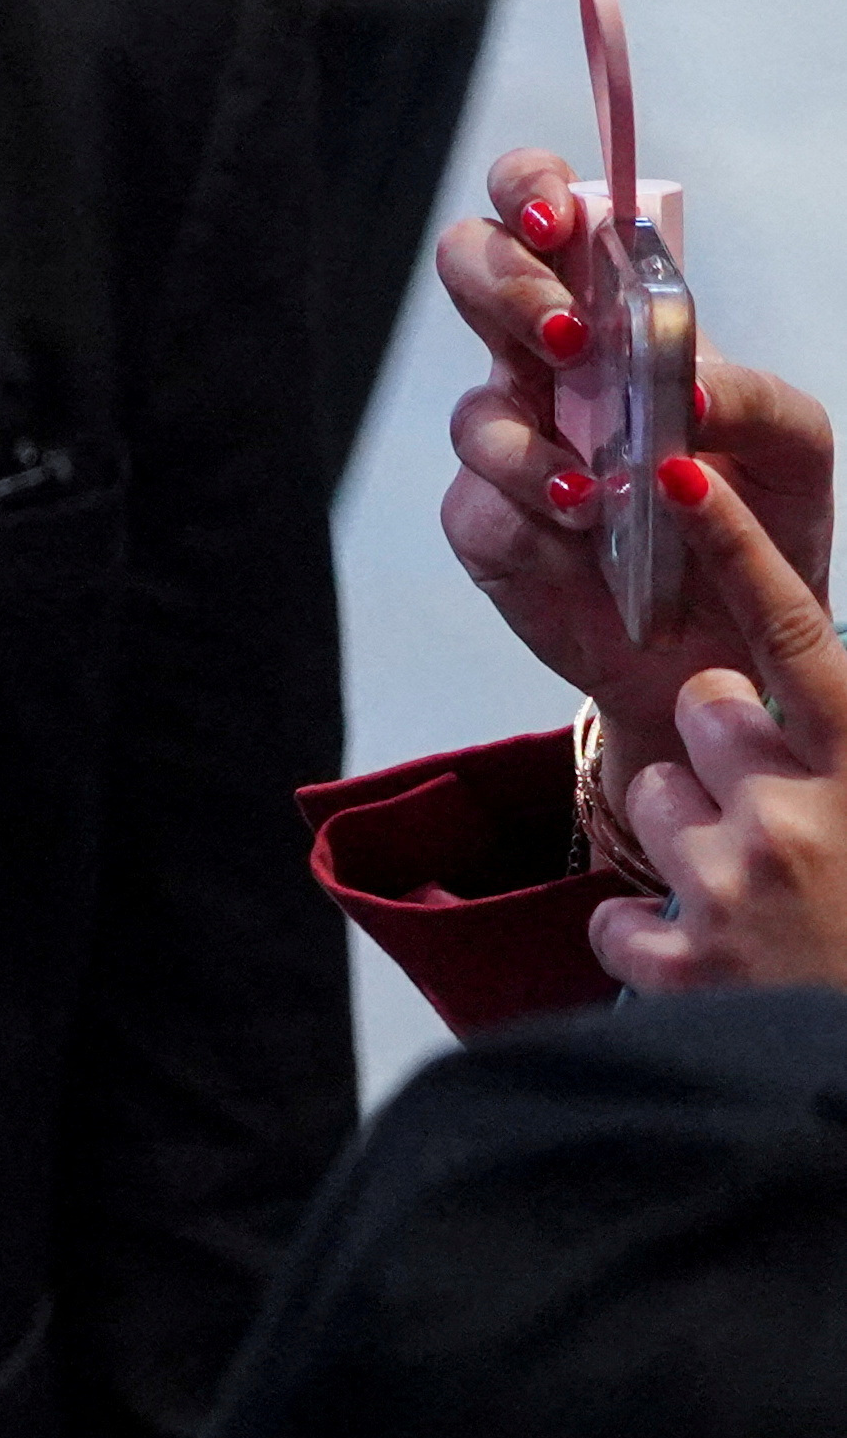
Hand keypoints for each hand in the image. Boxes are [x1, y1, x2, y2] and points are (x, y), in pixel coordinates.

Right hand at [438, 148, 834, 781]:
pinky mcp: (486, 521)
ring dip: (536, 440)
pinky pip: (481, 501)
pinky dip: (534, 513)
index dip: (531, 192)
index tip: (562, 222)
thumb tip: (685, 380)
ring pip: (474, 408)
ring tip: (599, 484)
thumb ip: (751, 393)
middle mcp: (545, 365)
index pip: (544, 214)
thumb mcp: (793, 444)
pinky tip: (582, 527)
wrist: (725, 643)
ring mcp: (509, 442)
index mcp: (613, 312)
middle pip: (469, 273)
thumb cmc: (756, 520)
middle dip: (502, 286)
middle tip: (564, 338)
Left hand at [585, 458, 846, 991]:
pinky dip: (647, 932)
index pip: (791, 631)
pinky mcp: (685, 963)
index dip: (733, 545)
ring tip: (758, 889)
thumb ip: (840, 727)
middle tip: (781, 813)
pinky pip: (614, 914)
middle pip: (705, 713)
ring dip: (689, 836)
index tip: (679, 474)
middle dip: (727, 749)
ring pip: (653, 800)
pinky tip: (709, 954)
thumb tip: (784, 679)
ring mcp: (737, 886)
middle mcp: (800, 811)